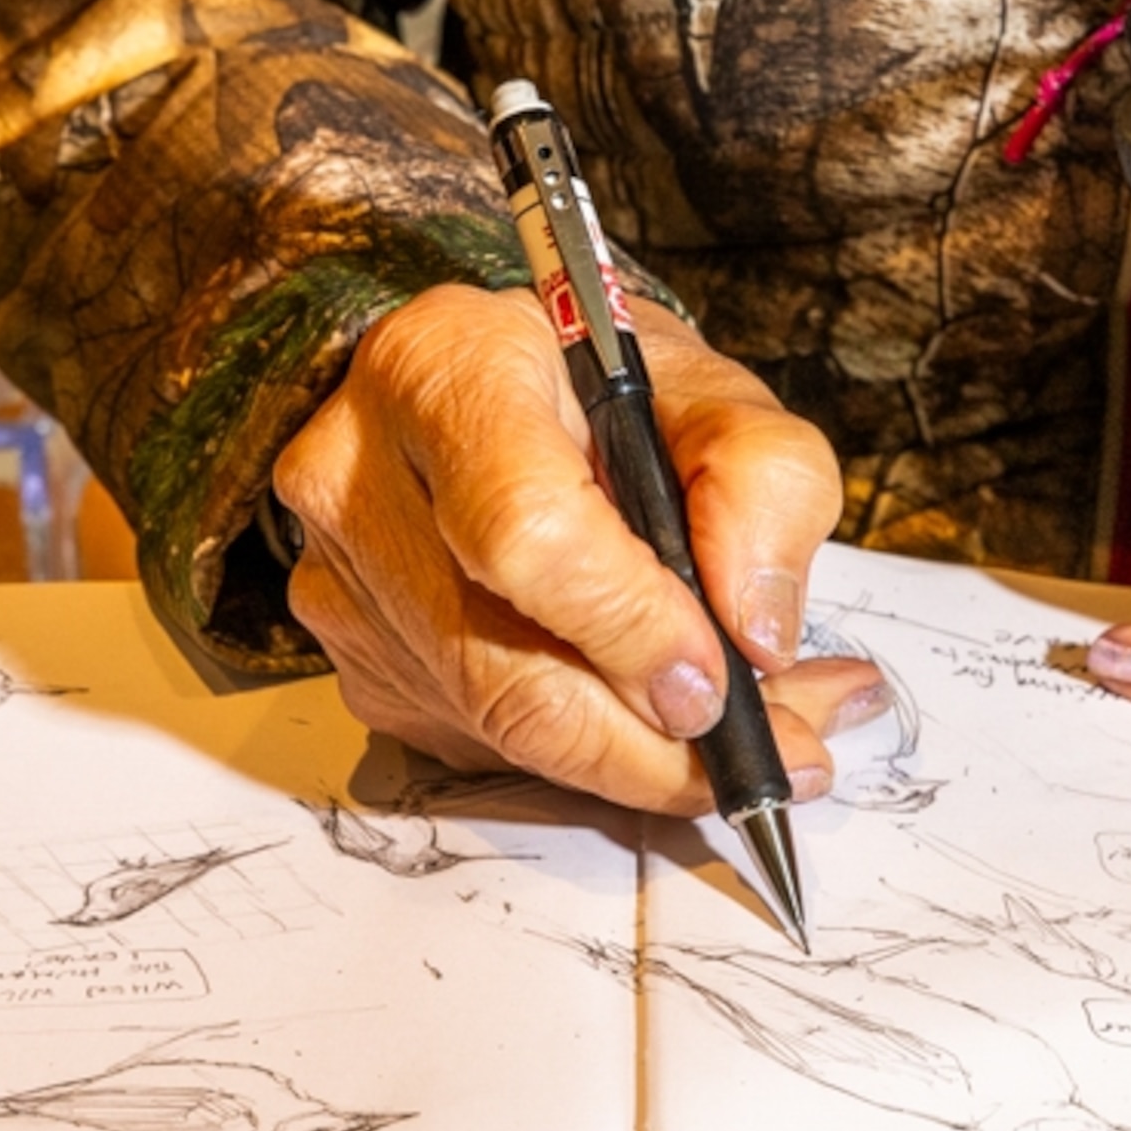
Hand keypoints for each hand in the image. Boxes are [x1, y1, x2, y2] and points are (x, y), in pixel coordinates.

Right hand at [271, 284, 882, 810]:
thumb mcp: (713, 392)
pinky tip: (664, 715)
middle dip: (657, 748)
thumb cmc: (596, 386)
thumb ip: (763, 484)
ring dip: (648, 760)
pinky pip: (486, 745)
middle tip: (783, 752)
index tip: (719, 679)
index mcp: (446, 370)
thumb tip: (756, 636)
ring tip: (760, 725)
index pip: (523, 532)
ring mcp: (347, 584)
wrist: (489, 390)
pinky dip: (596, 754)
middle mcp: (362, 477)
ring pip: (501, 731)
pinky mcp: (363, 665)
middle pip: (502, 672)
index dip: (628, 627)